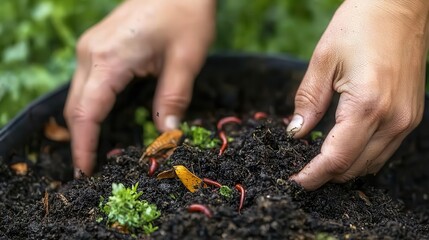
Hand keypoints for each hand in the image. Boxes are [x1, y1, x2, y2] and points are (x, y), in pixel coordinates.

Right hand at [64, 0, 214, 176]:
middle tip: (91, 171)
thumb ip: (173, 99)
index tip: (86, 173)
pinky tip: (102, 122)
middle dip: (80, 141)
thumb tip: (167, 136)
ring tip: (95, 153)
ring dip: (85, 124)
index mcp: (108, 59)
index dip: (84, 147)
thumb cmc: (185, 14)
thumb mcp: (186, 60)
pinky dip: (91, 107)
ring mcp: (91, 47)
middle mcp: (91, 53)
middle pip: (76, 107)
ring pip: (78, 96)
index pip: (87, 113)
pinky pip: (87, 83)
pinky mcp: (99, 46)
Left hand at [288, 0, 428, 189]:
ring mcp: (406, 120)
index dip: (313, 176)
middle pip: (354, 167)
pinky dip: (361, 157)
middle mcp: (393, 119)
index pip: (337, 158)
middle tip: (301, 172)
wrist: (400, 6)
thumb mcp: (323, 61)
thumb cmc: (360, 25)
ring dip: (343, 169)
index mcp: (368, 105)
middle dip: (325, 175)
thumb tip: (295, 133)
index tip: (295, 183)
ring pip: (371, 164)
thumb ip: (308, 101)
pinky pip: (384, 150)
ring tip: (317, 163)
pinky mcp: (410, 116)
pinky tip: (343, 148)